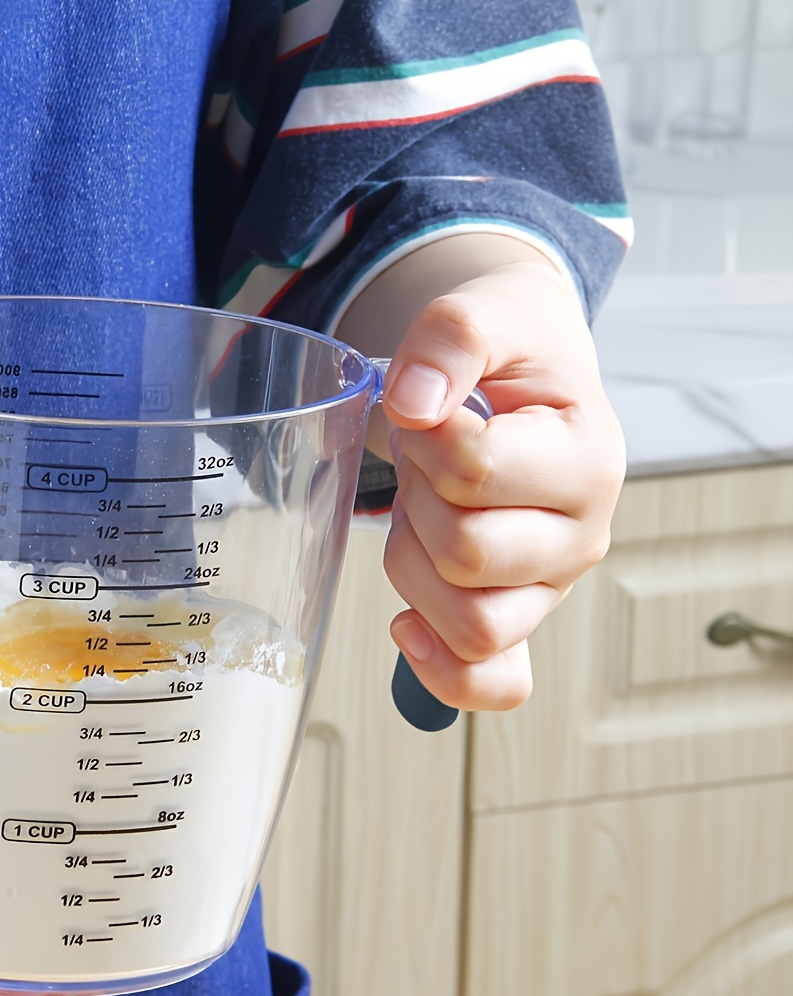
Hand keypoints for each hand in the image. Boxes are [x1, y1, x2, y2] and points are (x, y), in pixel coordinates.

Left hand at [378, 256, 624, 709]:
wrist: (526, 375)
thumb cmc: (508, 353)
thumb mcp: (483, 313)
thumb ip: (451, 339)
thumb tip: (413, 403)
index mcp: (588, 457)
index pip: (475, 471)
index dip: (424, 438)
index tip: (426, 410)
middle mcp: (583, 534)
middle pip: (466, 555)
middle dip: (417, 503)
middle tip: (425, 465)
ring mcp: (551, 587)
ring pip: (468, 624)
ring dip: (414, 568)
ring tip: (425, 515)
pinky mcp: (519, 620)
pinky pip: (491, 682)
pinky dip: (443, 671)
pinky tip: (407, 625)